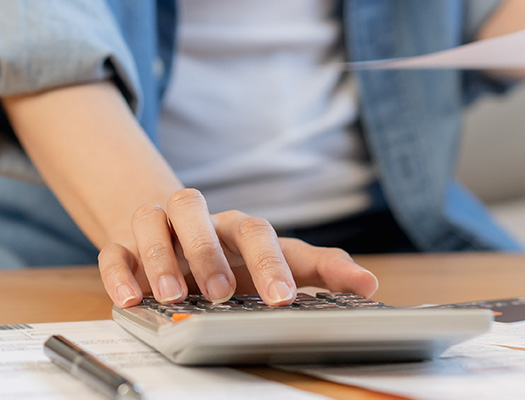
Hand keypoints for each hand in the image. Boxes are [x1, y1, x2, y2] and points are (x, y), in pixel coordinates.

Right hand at [97, 189, 378, 306]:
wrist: (174, 232)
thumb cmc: (234, 255)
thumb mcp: (278, 262)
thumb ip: (322, 271)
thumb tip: (371, 285)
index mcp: (240, 227)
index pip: (260, 233)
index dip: (273, 264)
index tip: (286, 300)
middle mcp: (201, 221)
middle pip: (203, 214)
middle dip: (212, 253)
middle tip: (222, 294)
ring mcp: (161, 228)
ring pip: (157, 221)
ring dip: (164, 256)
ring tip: (173, 296)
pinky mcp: (124, 244)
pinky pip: (116, 249)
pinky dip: (122, 271)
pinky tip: (132, 298)